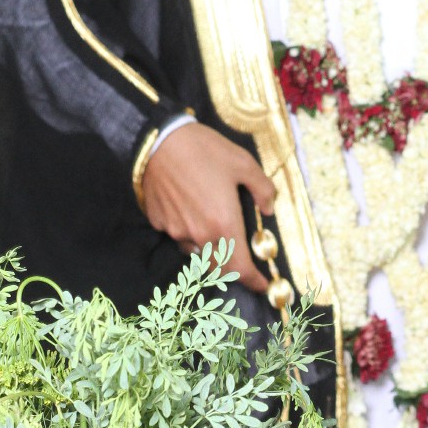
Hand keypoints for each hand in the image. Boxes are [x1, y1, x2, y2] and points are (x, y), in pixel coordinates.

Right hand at [141, 122, 275, 293]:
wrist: (159, 141)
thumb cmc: (205, 151)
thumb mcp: (244, 164)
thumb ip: (263, 189)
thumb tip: (269, 209)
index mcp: (223, 224)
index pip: (239, 268)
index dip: (253, 281)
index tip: (262, 285)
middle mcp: (199, 235)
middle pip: (217, 267)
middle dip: (232, 268)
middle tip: (242, 260)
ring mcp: (176, 231)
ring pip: (197, 252)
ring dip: (210, 250)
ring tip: (216, 231)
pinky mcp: (158, 222)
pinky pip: (179, 236)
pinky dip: (190, 233)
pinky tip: (192, 212)